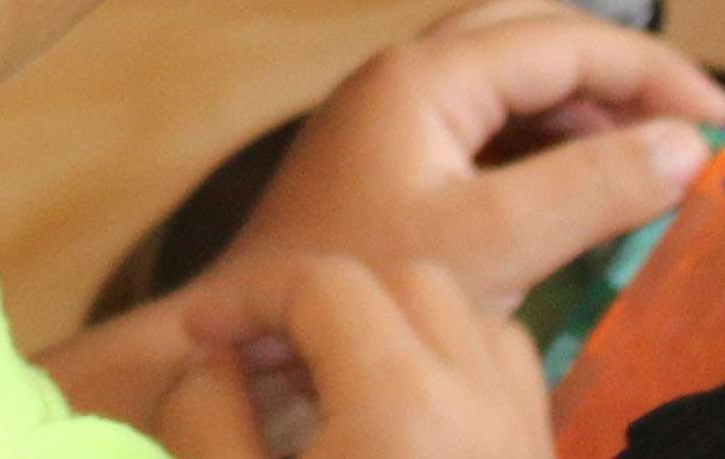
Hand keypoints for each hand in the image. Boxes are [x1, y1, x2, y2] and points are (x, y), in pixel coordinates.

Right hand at [147, 258, 551, 458]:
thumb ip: (205, 416)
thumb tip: (212, 362)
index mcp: (398, 409)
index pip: (322, 285)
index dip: (247, 297)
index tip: (202, 337)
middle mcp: (480, 409)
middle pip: (409, 281)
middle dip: (329, 298)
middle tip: (264, 357)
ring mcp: (522, 444)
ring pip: (474, 320)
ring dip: (397, 324)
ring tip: (334, 385)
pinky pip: (511, 380)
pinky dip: (454, 370)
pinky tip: (402, 428)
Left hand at [194, 0, 724, 318]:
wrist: (253, 337)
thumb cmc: (357, 288)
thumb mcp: (495, 244)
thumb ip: (592, 187)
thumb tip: (685, 145)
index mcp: (422, 77)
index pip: (561, 39)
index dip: (649, 68)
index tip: (717, 114)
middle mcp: (402, 78)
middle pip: (531, 33)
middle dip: (615, 66)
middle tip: (684, 118)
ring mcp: (390, 117)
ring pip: (507, 75)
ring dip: (582, 102)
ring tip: (647, 156)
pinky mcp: (388, 161)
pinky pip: (484, 120)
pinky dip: (544, 137)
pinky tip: (581, 186)